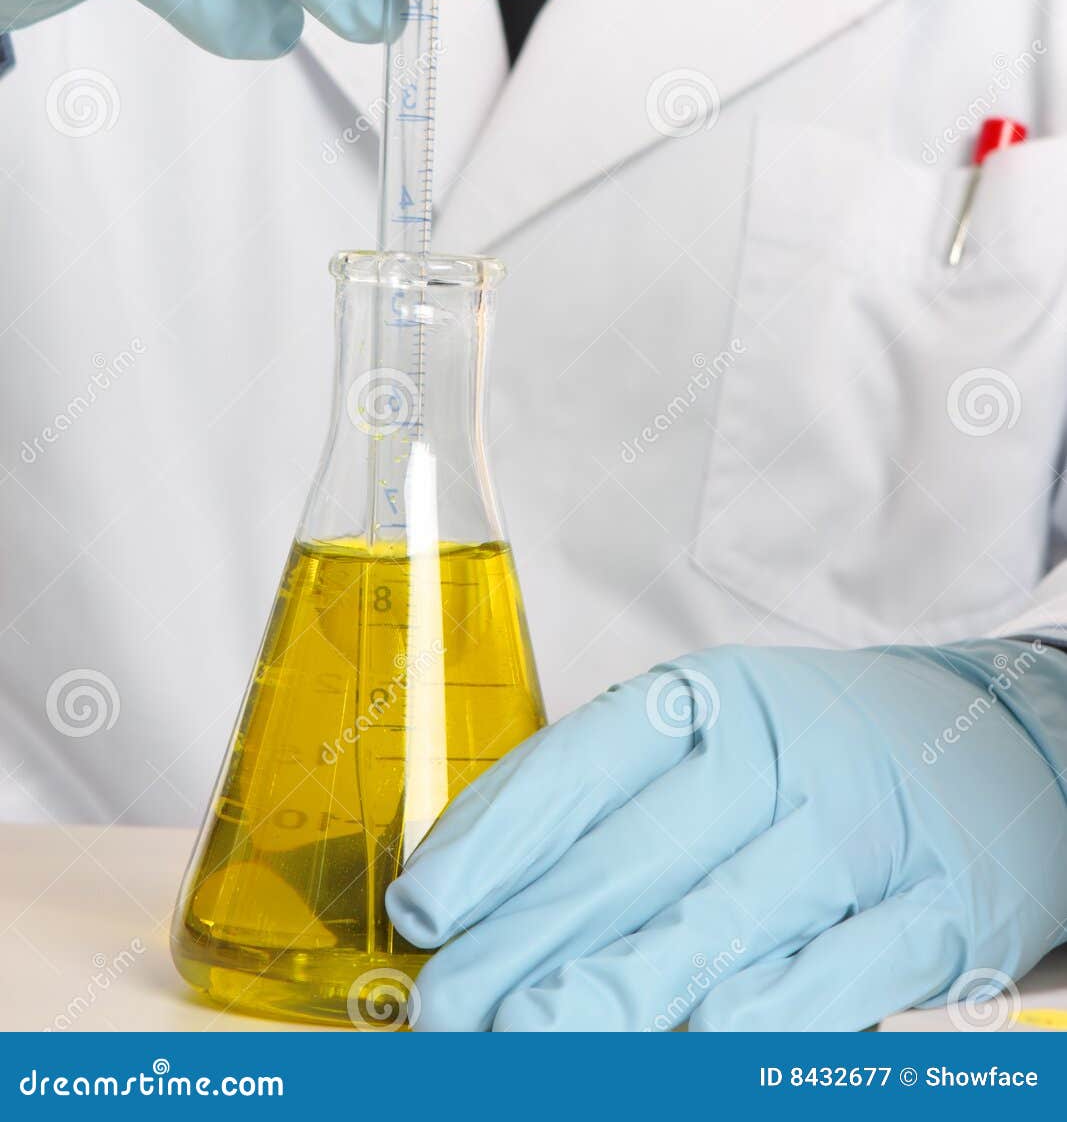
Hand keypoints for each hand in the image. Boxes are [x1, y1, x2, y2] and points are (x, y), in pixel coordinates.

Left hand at [387, 640, 1066, 1030]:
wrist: (998, 739)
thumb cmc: (818, 752)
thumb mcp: (721, 737)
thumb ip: (617, 806)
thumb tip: (484, 901)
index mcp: (709, 701)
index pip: (583, 762)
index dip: (497, 837)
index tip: (422, 908)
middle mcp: (778, 756)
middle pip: (635, 854)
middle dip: (528, 939)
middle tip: (445, 1009)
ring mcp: (858, 830)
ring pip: (724, 915)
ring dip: (621, 985)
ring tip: (531, 1036)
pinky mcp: (936, 907)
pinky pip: (843, 968)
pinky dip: (770, 1011)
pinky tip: (702, 1042)